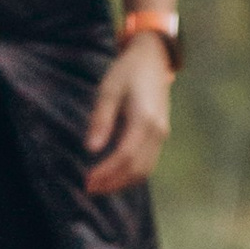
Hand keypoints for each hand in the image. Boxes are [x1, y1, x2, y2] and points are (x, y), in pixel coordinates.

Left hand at [83, 33, 173, 195]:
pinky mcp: (160, 135)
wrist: (152, 60)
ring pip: (145, 170)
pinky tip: (114, 175)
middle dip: (113, 183)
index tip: (87, 180)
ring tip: (99, 186)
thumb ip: (101, 120)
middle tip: (89, 188)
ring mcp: (162, 134)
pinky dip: (131, 174)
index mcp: (144, 120)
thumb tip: (91, 149)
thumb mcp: (108, 91)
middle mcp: (158, 131)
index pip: (125, 156)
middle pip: (137, 169)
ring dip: (122, 182)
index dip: (106, 172)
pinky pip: (148, 162)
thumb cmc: (126, 73)